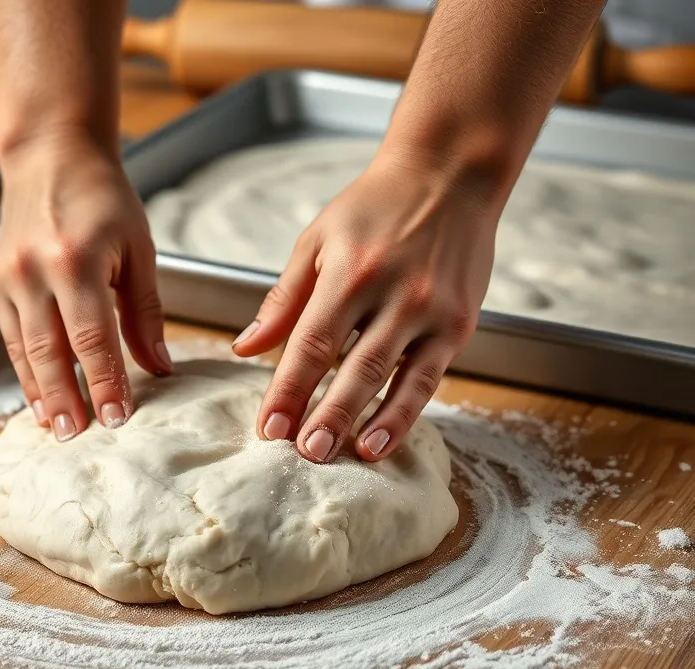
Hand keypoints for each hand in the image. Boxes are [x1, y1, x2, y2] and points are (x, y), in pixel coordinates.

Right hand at [0, 132, 171, 440]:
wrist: (49, 154)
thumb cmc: (101, 198)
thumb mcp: (138, 248)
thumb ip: (146, 311)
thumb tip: (159, 366)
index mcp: (76, 259)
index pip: (93, 337)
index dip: (106, 382)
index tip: (119, 418)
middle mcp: (34, 271)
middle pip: (51, 352)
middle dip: (68, 399)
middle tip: (81, 439)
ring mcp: (8, 277)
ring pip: (24, 350)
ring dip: (42, 394)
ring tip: (58, 430)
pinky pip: (11, 337)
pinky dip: (25, 371)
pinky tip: (39, 398)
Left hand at [232, 151, 497, 462]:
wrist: (449, 174)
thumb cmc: (373, 208)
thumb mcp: (316, 240)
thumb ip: (282, 299)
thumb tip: (244, 348)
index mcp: (350, 271)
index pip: (311, 343)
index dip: (288, 389)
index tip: (267, 428)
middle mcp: (394, 293)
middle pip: (354, 367)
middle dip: (326, 414)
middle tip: (302, 455)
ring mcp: (432, 310)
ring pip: (396, 378)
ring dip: (368, 422)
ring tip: (344, 457)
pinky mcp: (459, 323)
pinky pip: (429, 378)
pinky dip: (406, 412)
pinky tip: (382, 439)